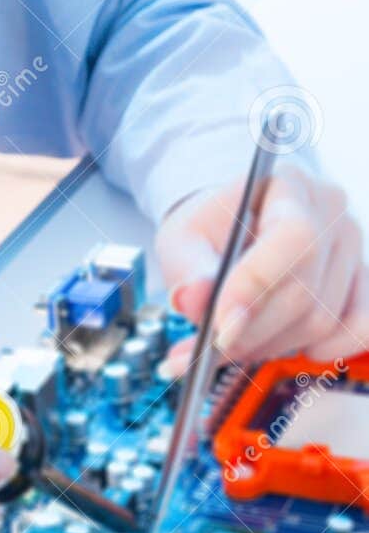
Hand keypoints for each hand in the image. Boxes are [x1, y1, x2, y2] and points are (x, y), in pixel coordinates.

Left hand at [155, 163, 367, 373]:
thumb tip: (191, 300)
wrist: (234, 229)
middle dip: (251, 330)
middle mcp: (331, 211)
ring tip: (234, 339)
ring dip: (271, 344)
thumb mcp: (182, 240)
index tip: (220, 326)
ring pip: (322, 320)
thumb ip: (187, 270)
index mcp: (288, 183)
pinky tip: (285, 344)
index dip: (257, 286)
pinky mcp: (363, 282)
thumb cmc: (210, 232)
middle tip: (210, 348)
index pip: (293, 237)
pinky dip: (321, 350)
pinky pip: (358, 330)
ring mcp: (353, 247)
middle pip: (304, 290)